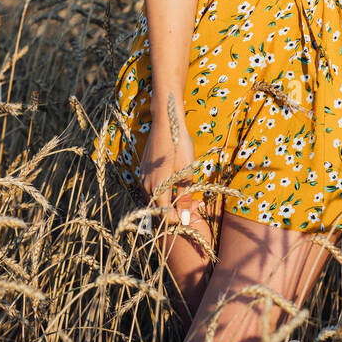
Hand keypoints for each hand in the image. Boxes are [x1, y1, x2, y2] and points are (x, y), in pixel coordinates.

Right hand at [139, 104, 202, 233]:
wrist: (166, 122)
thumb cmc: (179, 145)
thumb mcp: (187, 172)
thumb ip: (184, 197)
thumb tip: (185, 219)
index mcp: (158, 189)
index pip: (167, 218)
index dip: (183, 219)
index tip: (197, 209)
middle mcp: (147, 186)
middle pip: (161, 211)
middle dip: (179, 211)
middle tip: (197, 204)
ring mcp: (143, 178)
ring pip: (157, 200)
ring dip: (173, 202)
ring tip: (190, 195)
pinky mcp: (144, 171)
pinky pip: (153, 189)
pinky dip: (166, 192)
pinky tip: (177, 185)